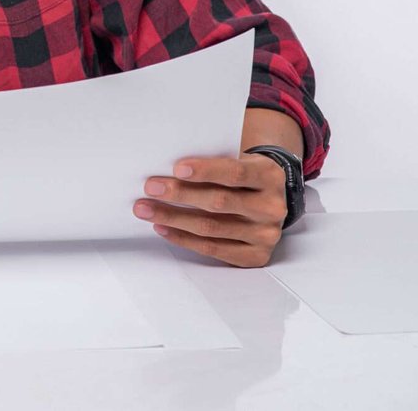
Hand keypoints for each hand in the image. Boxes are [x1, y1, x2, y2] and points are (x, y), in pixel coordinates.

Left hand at [133, 155, 289, 266]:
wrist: (270, 200)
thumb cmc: (244, 177)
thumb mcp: (238, 161)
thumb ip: (213, 164)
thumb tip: (167, 171)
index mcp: (269, 176)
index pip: (235, 173)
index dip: (205, 171)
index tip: (176, 168)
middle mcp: (271, 207)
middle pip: (219, 202)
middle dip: (180, 195)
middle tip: (150, 188)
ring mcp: (266, 235)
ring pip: (211, 228)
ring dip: (173, 218)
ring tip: (146, 209)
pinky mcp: (255, 256)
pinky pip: (213, 249)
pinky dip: (183, 238)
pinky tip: (163, 228)